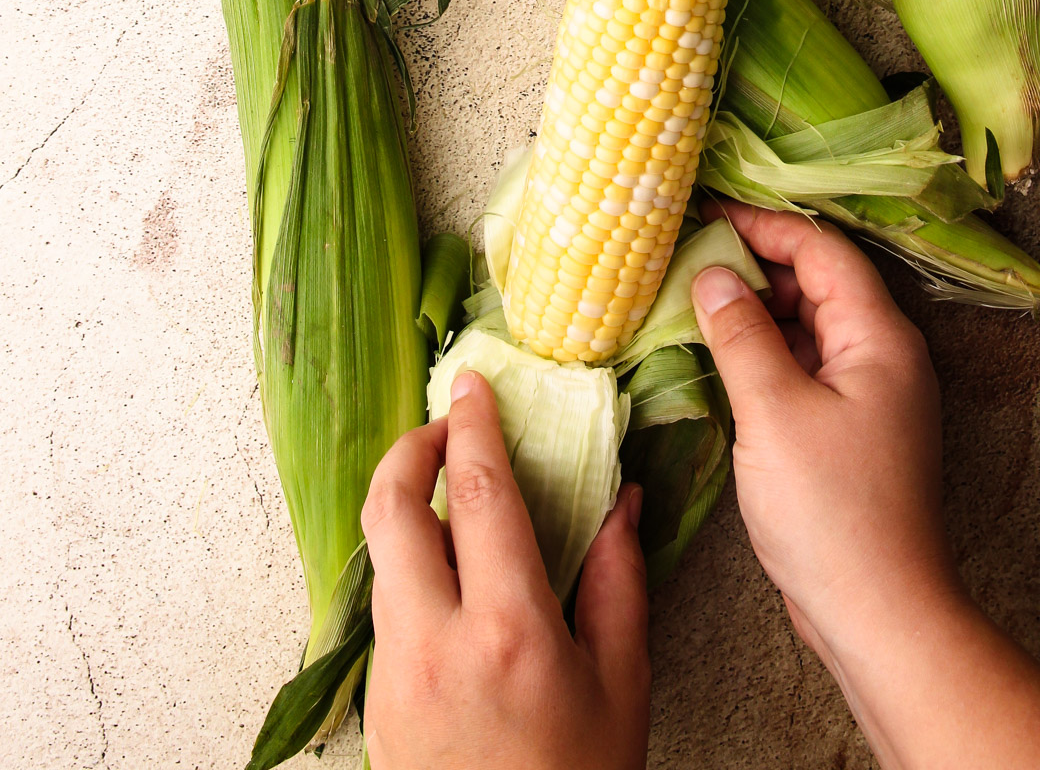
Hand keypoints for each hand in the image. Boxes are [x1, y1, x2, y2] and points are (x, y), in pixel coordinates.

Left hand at [360, 369, 649, 769]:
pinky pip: (385, 603)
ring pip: (379, 553)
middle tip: (445, 425)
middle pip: (390, 507)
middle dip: (410, 447)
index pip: (478, 492)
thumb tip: (623, 498)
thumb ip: (619, 580)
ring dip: (406, 505)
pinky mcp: (378, 696)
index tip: (472, 382)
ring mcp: (395, 669)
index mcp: (508, 629)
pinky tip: (449, 568)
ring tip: (452, 493)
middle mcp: (436, 640)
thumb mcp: (623, 685)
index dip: (472, 423)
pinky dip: (408, 563)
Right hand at [691, 200, 952, 661]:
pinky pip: (805, 367)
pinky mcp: (849, 430)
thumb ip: (740, 334)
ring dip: (755, 310)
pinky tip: (718, 357)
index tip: (706, 213)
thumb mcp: (773, 411)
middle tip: (687, 257)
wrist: (879, 612)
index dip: (763, 225)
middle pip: (817, 282)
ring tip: (691, 301)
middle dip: (754, 264)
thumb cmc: (832, 510)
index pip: (822, 249)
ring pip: (808, 326)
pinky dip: (764, 352)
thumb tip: (711, 274)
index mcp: (879, 337)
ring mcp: (868, 395)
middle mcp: (882, 355)